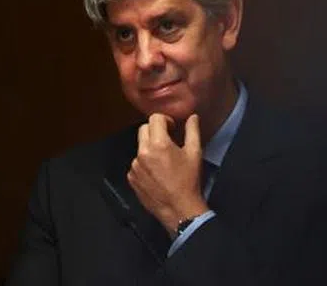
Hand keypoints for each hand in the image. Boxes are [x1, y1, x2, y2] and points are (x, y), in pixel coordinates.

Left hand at [127, 113, 210, 236]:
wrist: (179, 209)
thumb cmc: (188, 181)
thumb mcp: (194, 153)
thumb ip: (192, 131)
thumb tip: (192, 117)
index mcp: (158, 144)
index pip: (155, 119)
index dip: (165, 120)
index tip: (172, 129)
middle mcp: (143, 152)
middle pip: (144, 129)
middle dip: (155, 131)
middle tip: (167, 141)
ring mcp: (135, 166)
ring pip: (140, 147)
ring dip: (150, 148)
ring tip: (163, 161)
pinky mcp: (131, 178)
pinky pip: (136, 163)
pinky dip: (144, 164)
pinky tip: (156, 173)